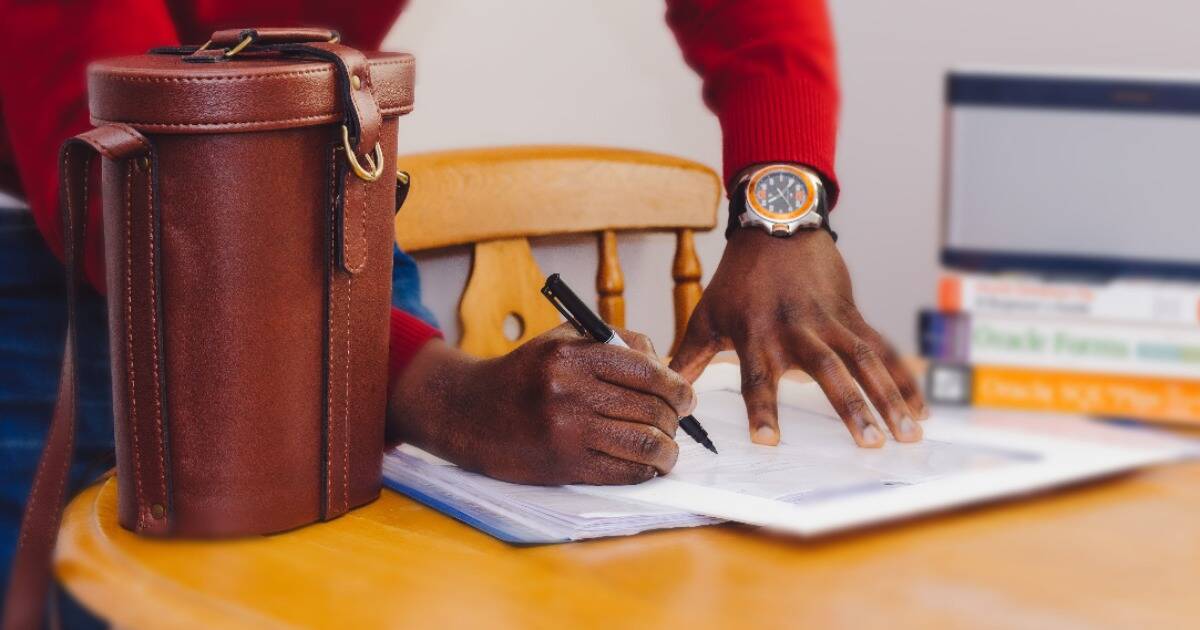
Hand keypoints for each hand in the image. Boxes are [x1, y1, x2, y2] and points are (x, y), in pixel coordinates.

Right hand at [388, 324, 695, 484]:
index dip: (678, 387)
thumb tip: (665, 367)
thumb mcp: (562, 339)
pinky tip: (647, 465)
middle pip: (652, 409)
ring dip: (668, 450)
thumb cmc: (524, 374)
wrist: (469, 412)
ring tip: (668, 448)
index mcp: (572, 354)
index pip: (648, 372)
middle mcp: (570, 391)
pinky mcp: (564, 465)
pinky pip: (624, 472)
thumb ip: (615, 341)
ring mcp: (567, 431)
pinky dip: (646, 470)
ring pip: (645, 444)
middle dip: (675, 418)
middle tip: (677, 422)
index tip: (687, 396)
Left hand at [670, 228, 926, 447]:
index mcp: (757, 334)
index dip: (762, 409)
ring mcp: (831, 321)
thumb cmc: (738, 278)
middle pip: (827, 371)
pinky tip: (921, 409)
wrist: (777, 226)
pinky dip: (904, 378)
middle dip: (850, 407)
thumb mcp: (707, 314)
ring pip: (866, 361)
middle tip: (871, 442)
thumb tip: (663, 389)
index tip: (768, 442)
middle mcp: (797, 329)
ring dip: (889, 397)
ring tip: (908, 434)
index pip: (758, 378)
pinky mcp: (853, 315)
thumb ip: (688, 357)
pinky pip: (883, 349)